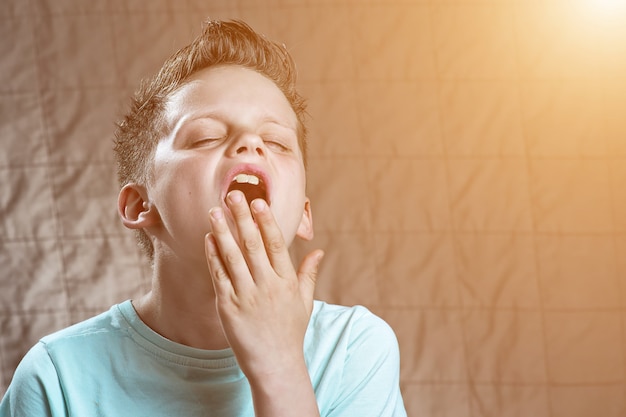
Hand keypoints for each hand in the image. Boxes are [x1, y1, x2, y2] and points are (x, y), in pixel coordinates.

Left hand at [204, 190, 323, 382]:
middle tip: (233, 194)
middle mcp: (267, 285)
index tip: (258, 201)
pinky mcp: (228, 307)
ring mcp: (246, 296)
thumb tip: (319, 251)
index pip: (275, 244)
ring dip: (223, 231)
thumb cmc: (291, 332)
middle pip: (253, 244)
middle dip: (242, 217)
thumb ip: (309, 274)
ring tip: (214, 211)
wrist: (275, 364)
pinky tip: (208, 239)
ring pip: (233, 257)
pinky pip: (219, 276)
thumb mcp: (305, 302)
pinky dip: (213, 256)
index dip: (266, 220)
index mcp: (286, 281)